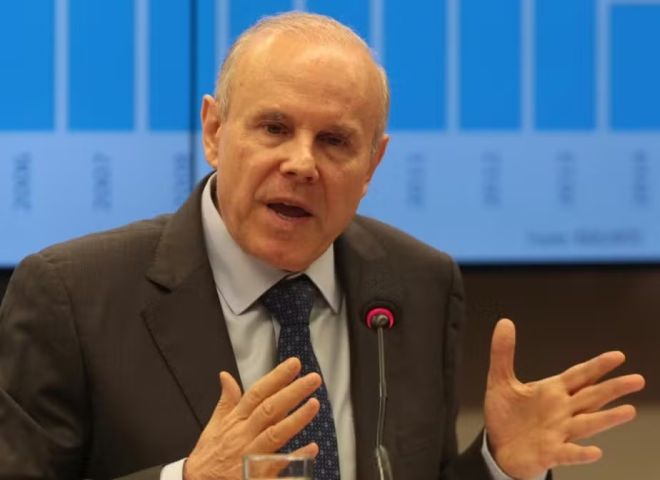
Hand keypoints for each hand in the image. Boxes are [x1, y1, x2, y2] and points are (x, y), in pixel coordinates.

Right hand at [184, 357, 320, 479]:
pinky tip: (312, 447)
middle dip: (292, 392)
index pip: (257, 393)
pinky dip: (295, 457)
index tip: (294, 364)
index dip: (276, 377)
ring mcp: (250, 456)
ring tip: (314, 404)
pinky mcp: (255, 476)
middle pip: (270, 410)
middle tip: (313, 378)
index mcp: (236, 420)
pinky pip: (277, 466)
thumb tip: (226, 376)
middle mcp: (244, 435)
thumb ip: (226, 400)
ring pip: (274, 434)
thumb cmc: (209, 455)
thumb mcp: (214, 425)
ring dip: (295, 419)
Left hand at [484, 318, 644, 478]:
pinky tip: (595, 451)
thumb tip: (505, 322)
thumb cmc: (506, 416)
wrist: (499, 448)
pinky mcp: (550, 453)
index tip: (618, 356)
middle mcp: (561, 411)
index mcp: (553, 391)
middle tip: (637, 380)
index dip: (597, 366)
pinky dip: (581, 453)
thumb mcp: (500, 381)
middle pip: (591, 397)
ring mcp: (558, 432)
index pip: (580, 376)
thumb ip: (503, 353)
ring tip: (628, 410)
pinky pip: (568, 453)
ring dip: (607, 418)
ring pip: (587, 423)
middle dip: (613, 388)